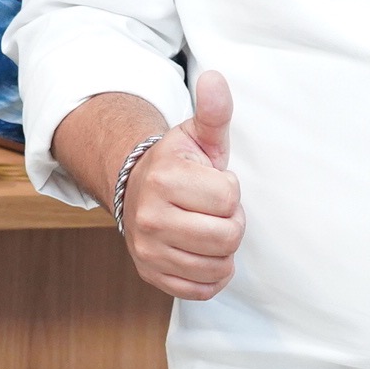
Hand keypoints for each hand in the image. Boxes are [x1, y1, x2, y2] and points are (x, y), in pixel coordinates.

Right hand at [121, 71, 243, 300]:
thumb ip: (214, 111)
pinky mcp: (151, 274)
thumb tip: (214, 78)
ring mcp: (148, 249)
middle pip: (227, 236)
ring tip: (207, 227)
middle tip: (214, 209)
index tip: (214, 182)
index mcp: (165, 178)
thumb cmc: (179, 163)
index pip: (230, 197)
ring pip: (217, 266)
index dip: (231, 190)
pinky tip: (202, 252)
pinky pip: (201, 290)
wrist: (138, 189)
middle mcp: (150, 217)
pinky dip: (212, 276)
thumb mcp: (199, 134)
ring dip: (223, 250)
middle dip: (231, 222)